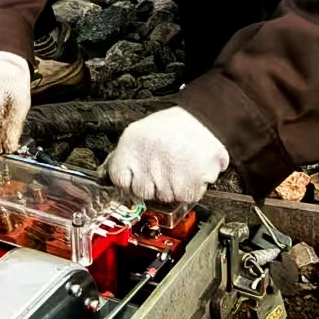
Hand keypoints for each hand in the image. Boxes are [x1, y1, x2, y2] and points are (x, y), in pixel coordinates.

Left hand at [107, 107, 227, 203]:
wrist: (205, 120)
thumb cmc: (173, 126)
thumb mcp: (140, 133)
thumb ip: (126, 156)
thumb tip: (114, 177)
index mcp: (131, 147)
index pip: (118, 179)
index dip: (128, 181)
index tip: (136, 178)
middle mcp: (147, 163)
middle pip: (142, 192)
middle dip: (152, 183)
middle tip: (163, 167)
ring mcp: (167, 177)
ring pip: (164, 197)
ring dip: (172, 186)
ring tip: (178, 166)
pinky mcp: (189, 185)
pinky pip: (185, 197)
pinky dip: (190, 188)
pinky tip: (190, 171)